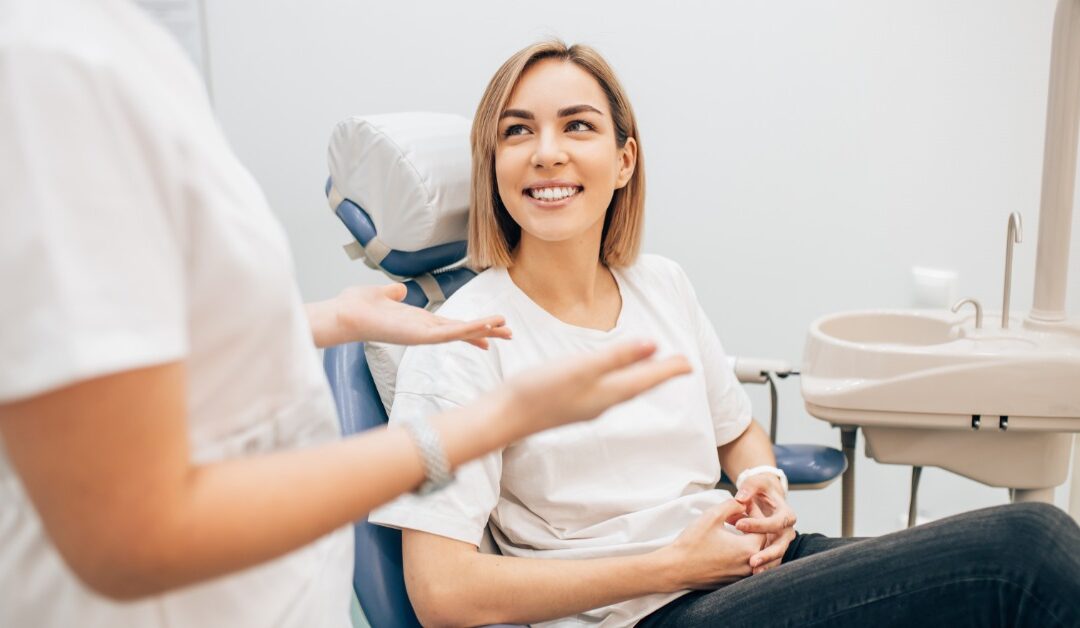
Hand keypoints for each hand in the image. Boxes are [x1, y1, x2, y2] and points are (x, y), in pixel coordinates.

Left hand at [311, 283, 512, 348]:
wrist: (343, 314)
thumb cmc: (357, 307)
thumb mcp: (381, 294)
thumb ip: (393, 293)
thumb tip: (399, 290)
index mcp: (418, 321)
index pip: (451, 325)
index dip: (472, 327)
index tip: (490, 330)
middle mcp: (423, 330)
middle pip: (462, 331)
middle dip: (486, 332)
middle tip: (510, 334)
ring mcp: (422, 335)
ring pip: (460, 333)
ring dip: (483, 330)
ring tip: (506, 329)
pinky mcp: (419, 336)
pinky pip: (449, 334)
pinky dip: (468, 330)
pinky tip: (484, 327)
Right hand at [505, 341, 691, 435]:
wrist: (505, 417)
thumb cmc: (539, 391)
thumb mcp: (582, 368)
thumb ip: (617, 357)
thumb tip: (653, 345)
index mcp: (609, 393)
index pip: (647, 379)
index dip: (669, 369)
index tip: (690, 364)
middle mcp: (602, 403)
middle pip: (639, 386)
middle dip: (660, 374)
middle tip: (680, 366)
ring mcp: (586, 406)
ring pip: (623, 389)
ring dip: (640, 378)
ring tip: (652, 369)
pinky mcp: (571, 404)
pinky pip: (606, 391)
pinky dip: (619, 381)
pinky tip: (611, 378)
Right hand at [656, 499, 766, 590]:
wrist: (676, 569)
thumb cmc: (693, 542)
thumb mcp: (712, 516)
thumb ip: (732, 505)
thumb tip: (743, 502)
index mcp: (748, 549)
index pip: (763, 527)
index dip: (754, 513)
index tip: (743, 504)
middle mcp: (749, 565)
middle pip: (760, 541)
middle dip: (751, 526)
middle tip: (737, 515)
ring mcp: (740, 576)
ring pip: (753, 553)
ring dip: (746, 539)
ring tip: (733, 527)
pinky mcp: (731, 582)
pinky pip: (743, 564)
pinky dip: (740, 552)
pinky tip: (726, 543)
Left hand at [733, 474, 796, 573]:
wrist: (765, 497)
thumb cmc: (760, 489)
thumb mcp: (756, 482)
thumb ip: (749, 488)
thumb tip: (740, 498)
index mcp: (786, 514)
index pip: (775, 522)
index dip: (758, 524)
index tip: (738, 525)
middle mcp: (787, 530)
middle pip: (781, 545)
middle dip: (767, 554)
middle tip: (752, 561)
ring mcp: (781, 542)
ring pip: (777, 557)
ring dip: (766, 565)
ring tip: (753, 571)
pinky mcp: (774, 549)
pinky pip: (771, 561)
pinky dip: (764, 567)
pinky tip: (751, 575)